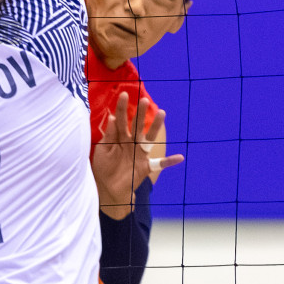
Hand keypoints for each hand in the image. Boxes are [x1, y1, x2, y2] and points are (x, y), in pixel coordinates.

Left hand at [92, 100, 182, 217]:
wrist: (108, 188)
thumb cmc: (104, 167)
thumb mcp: (103, 150)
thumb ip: (109, 135)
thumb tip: (113, 117)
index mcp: (119, 137)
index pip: (121, 120)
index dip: (121, 108)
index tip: (123, 94)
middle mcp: (131, 143)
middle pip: (136, 125)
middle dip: (140, 113)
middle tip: (144, 100)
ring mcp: (140, 154)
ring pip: (149, 138)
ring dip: (155, 126)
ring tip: (162, 113)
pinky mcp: (146, 167)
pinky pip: (160, 164)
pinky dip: (170, 161)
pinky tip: (180, 157)